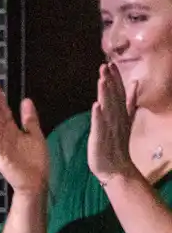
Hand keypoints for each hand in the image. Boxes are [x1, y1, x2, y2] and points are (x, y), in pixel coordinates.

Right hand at [0, 83, 48, 196]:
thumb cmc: (35, 161)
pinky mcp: (0, 153)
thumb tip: (26, 100)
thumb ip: (30, 119)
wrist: (36, 181)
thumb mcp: (35, 135)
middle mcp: (4, 136)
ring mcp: (1, 144)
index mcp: (12, 131)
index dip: (0, 100)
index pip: (4, 113)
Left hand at [88, 61, 146, 188]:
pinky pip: (100, 126)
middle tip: (105, 65)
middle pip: (114, 97)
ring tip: (102, 79)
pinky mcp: (101, 138)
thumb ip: (130, 102)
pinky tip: (96, 105)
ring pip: (108, 108)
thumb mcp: (124, 121)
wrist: (116, 169)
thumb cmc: (116, 144)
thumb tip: (135, 84)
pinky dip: (98, 116)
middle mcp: (117, 119)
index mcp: (121, 114)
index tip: (110, 64)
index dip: (115, 79)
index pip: (119, 93)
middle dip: (110, 81)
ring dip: (105, 94)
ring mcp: (110, 128)